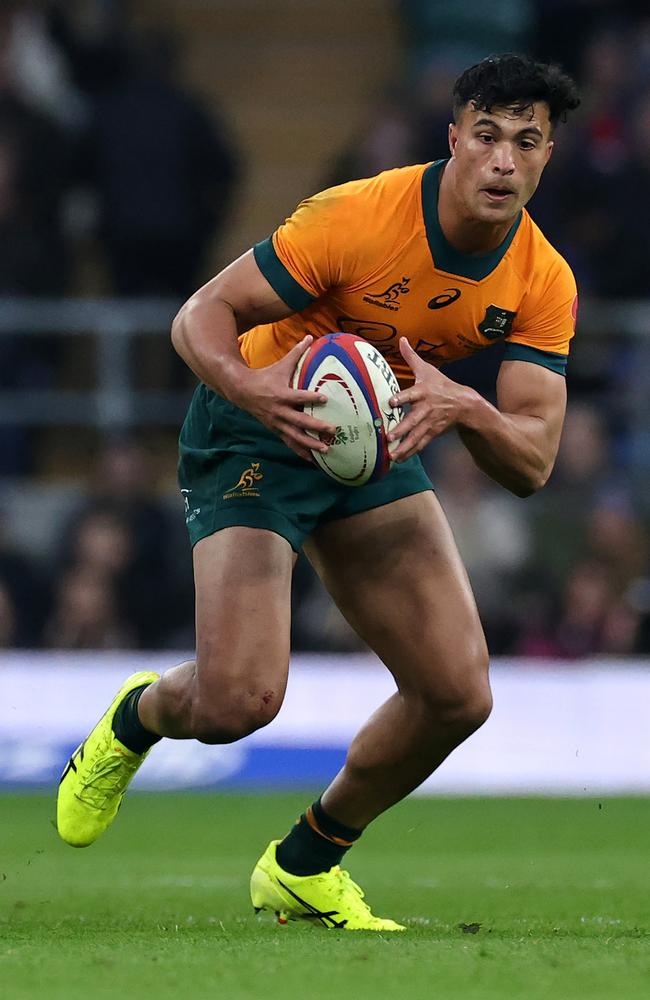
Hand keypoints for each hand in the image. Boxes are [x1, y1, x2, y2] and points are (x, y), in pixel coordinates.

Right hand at [230, 336, 336, 461]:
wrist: (242, 391)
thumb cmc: (265, 376)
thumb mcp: (280, 364)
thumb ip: (297, 353)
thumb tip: (310, 336)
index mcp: (281, 394)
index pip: (298, 396)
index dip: (311, 397)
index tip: (325, 398)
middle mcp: (279, 411)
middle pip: (300, 421)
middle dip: (316, 426)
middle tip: (333, 430)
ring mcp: (277, 423)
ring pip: (295, 436)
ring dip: (311, 444)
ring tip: (327, 449)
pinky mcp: (275, 430)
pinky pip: (289, 443)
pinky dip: (301, 451)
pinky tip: (313, 460)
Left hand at [388, 338, 469, 460]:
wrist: (464, 403)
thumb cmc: (441, 384)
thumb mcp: (427, 369)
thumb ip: (411, 357)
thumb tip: (401, 339)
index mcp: (423, 391)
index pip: (411, 394)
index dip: (401, 398)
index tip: (390, 403)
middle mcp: (426, 408)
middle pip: (413, 420)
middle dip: (401, 429)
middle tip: (389, 437)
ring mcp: (430, 422)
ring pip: (416, 436)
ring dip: (404, 446)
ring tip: (392, 455)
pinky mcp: (433, 432)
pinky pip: (421, 444)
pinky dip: (410, 452)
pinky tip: (399, 459)